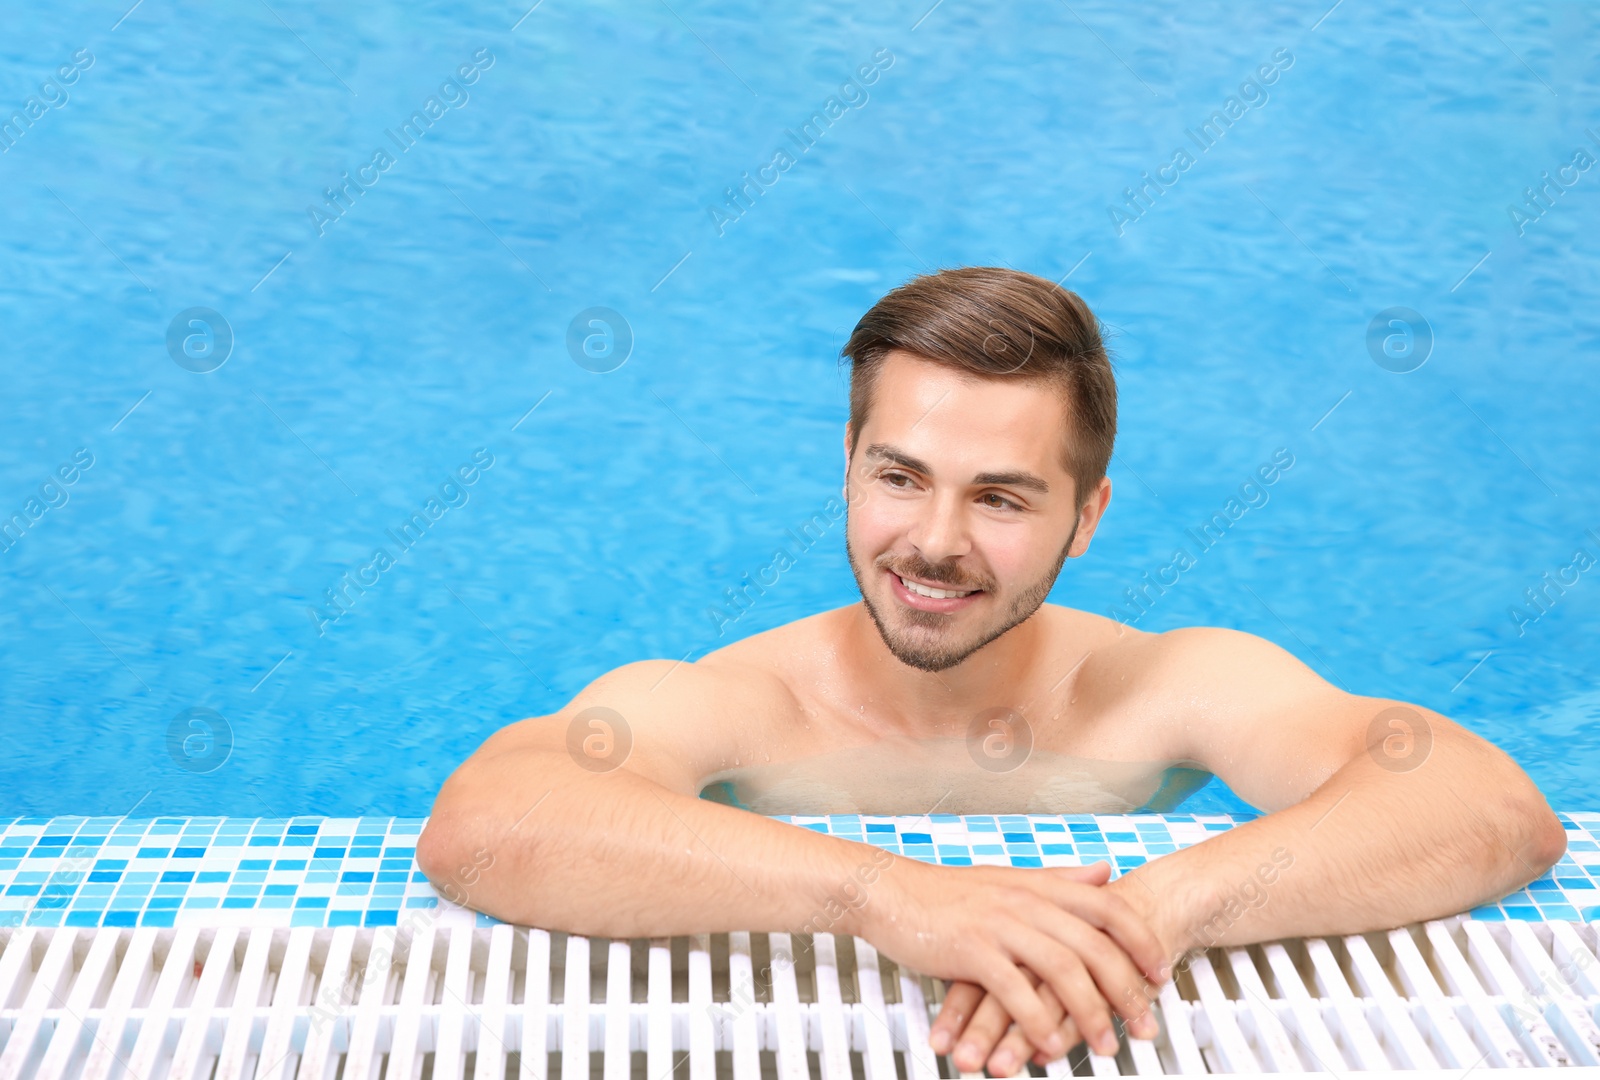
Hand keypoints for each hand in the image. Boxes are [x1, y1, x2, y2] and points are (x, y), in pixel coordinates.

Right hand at [857, 857, 1169, 1059]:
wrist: (888, 891)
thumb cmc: (946, 891)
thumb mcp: (1010, 877)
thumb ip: (1059, 878)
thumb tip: (1104, 872)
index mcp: (1038, 885)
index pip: (1107, 907)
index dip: (1140, 940)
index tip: (1161, 971)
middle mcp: (1025, 900)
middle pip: (1094, 945)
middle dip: (1127, 990)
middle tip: (1145, 1024)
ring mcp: (999, 923)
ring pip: (1062, 970)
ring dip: (1089, 1015)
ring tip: (1105, 1046)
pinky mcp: (971, 949)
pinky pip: (1015, 991)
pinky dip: (1037, 1022)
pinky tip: (1048, 1045)